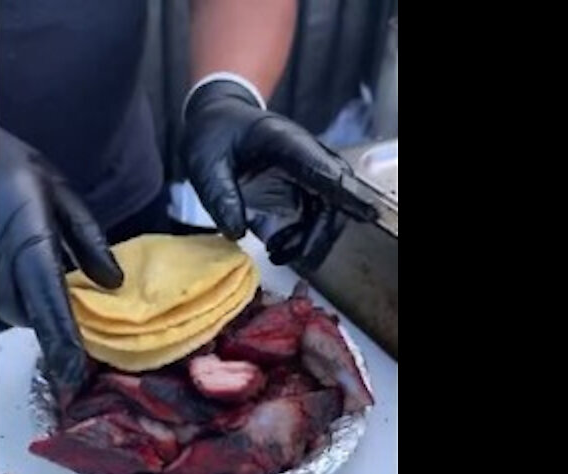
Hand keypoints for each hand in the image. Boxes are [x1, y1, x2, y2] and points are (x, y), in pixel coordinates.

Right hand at [0, 126, 123, 403]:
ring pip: (4, 313)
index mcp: (29, 237)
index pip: (48, 296)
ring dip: (25, 313)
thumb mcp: (60, 192)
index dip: (60, 337)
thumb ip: (87, 237)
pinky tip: (13, 285)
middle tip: (64, 312)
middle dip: (46, 322)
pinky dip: (5, 304)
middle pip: (24, 314)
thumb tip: (114, 284)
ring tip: (37, 292)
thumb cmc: (17, 169)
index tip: (72, 372)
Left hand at [181, 79, 377, 267]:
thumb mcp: (204, 163)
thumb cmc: (214, 135)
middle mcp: (305, 158)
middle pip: (335, 194)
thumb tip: (237, 232)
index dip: (344, 192)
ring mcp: (305, 176)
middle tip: (292, 257)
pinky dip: (301, 240)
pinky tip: (276, 249)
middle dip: (321, 231)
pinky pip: (313, 220)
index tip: (363, 213)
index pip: (322, 167)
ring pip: (329, 211)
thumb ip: (219, 195)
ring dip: (310, 240)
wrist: (218, 122)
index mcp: (284, 142)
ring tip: (275, 253)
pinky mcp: (299, 192)